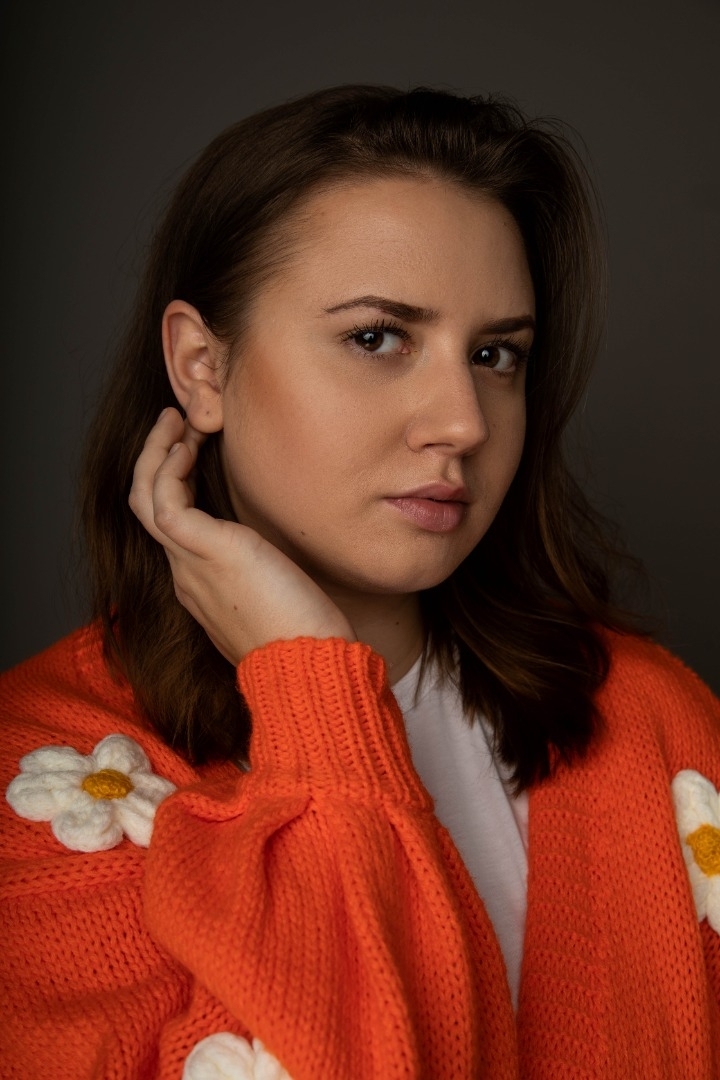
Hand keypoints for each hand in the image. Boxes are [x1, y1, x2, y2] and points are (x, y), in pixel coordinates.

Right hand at [129, 408, 355, 664]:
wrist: (310, 666)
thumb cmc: (309, 639)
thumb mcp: (283, 597)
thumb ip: (270, 573)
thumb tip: (284, 557)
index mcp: (202, 585)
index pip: (174, 526)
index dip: (178, 483)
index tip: (195, 452)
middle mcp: (186, 573)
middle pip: (148, 506)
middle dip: (157, 460)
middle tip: (175, 425)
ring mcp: (189, 563)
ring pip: (146, 496)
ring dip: (157, 453)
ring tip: (176, 420)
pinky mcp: (203, 550)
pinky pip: (165, 498)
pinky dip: (169, 466)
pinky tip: (188, 445)